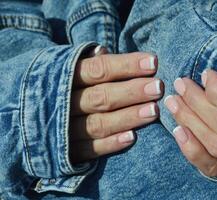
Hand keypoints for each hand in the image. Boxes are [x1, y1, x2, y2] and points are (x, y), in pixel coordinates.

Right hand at [70, 47, 162, 162]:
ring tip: (153, 111)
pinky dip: (110, 144)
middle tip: (158, 87)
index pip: (99, 69)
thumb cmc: (59, 84)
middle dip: (132, 92)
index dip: (127, 66)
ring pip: (98, 123)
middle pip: (102, 96)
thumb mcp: (66, 68)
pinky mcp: (66, 151)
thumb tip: (103, 50)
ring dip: (127, 118)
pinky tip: (132, 138)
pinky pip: (89, 149)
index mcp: (65, 76)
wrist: (21, 113)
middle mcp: (64, 101)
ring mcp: (63, 128)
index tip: (153, 62)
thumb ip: (87, 62)